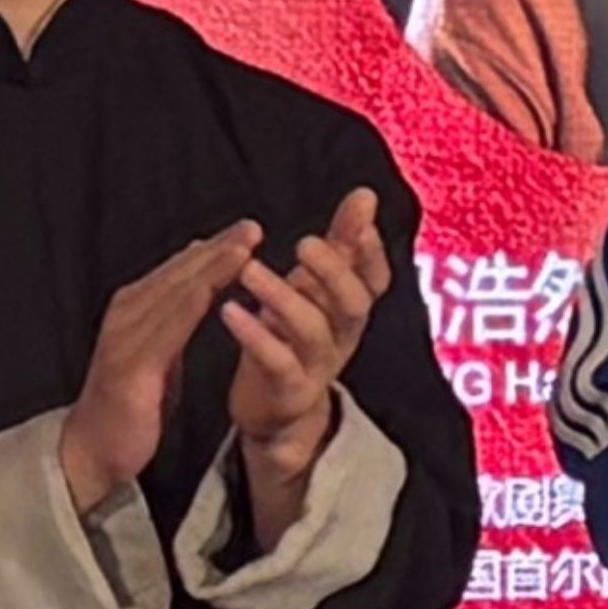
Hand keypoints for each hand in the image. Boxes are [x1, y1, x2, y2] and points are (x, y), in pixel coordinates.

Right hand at [62, 220, 260, 510]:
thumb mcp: (158, 353)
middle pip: (179, 273)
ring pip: (176, 293)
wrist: (94, 449)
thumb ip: (175, 319)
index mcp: (134, 308)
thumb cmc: (131, 404)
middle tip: (252, 228)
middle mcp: (126, 314)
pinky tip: (213, 291)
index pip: (180, 270)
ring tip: (243, 249)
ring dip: (210, 269)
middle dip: (217, 249)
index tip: (248, 231)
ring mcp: (125, 338)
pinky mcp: (130, 366)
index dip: (214, 249)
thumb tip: (201, 282)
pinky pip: (166, 330)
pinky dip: (191, 306)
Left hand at [225, 188, 392, 521]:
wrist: (276, 413)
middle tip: (303, 243)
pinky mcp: (288, 391)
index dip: (371, 250)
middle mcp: (341, 337)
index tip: (358, 215)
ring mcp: (317, 367)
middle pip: (354, 304)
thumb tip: (364, 195)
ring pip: (313, 331)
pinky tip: (231, 310)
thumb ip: (340, 245)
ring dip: (283, 297)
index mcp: (349, 310)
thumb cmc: (294, 338)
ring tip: (249, 270)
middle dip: (333, 271)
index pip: (376, 278)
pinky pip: (277, 362)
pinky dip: (255, 335)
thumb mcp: (318, 290)